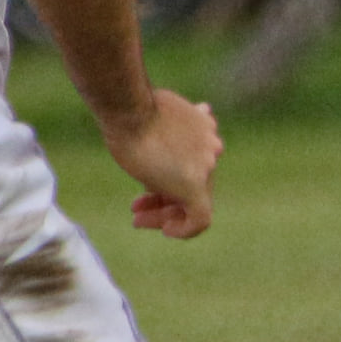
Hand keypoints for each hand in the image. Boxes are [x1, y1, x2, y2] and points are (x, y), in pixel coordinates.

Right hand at [100, 89, 221, 238]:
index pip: (192, 161)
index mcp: (203, 127)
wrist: (129, 110)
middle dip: (163, 197)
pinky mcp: (196, 186)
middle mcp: (211, 147)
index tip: (150, 183)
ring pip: (192, 202)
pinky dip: (184, 230)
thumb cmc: (129, 111)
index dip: (170, 175)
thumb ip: (162, 132)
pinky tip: (167, 231)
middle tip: (137, 207)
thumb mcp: (150, 118)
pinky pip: (200, 219)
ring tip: (138, 220)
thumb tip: (161, 147)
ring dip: (164, 214)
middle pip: (191, 182)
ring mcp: (206, 166)